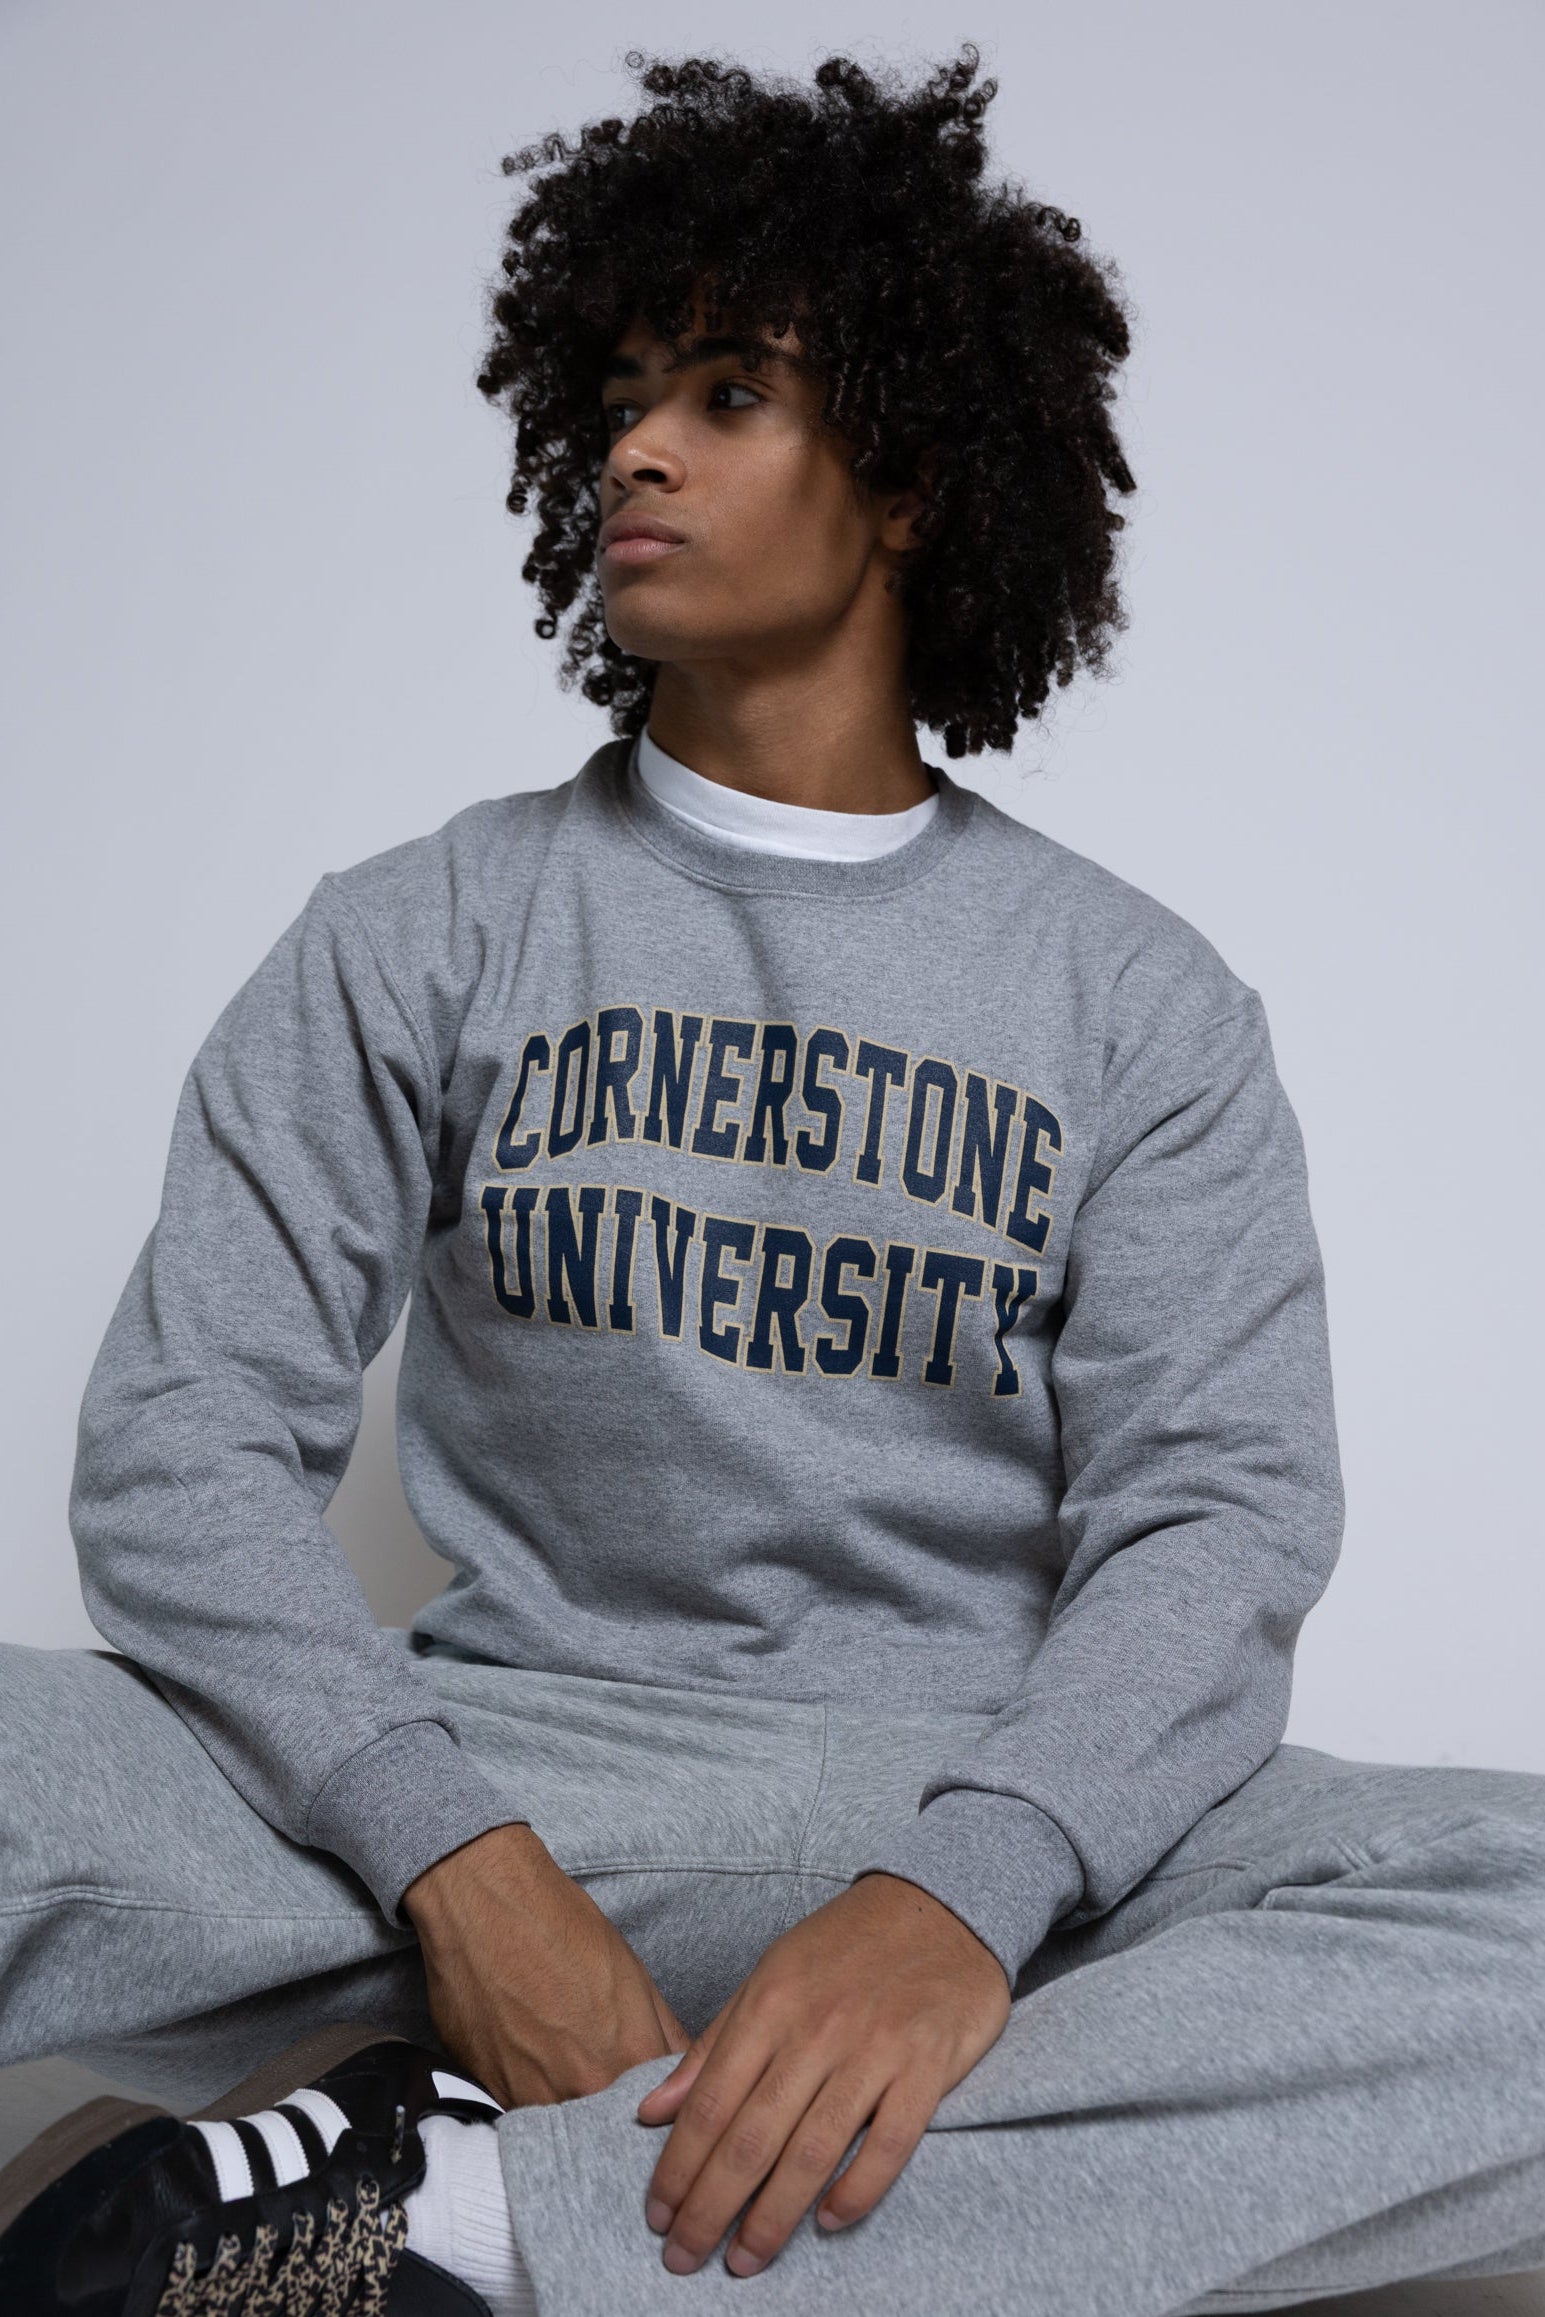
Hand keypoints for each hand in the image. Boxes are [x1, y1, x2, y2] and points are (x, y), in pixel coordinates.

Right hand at [403, 1821, 689, 2105]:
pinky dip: (534, 2102)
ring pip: (566, 2130)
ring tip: (569, 2073)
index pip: (664, 2113)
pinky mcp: (488, 2092)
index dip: (664, 2111)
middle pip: (613, 2129)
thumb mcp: (632, 1971)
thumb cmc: (558, 1924)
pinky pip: (523, 2116)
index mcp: (628, 2056)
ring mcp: (532, 2095)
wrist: (484, 1903)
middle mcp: (582, 2087)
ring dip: (575, 2115)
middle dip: (620, 2121)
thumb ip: (664, 2032)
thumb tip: (687, 2070)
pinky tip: (535, 2066)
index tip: (660, 2106)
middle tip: (614, 2094)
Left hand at [635, 1870, 1010, 2276]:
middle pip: (752, 2138)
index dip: (679, 2167)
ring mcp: (875, 2048)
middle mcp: (816, 2029)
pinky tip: (829, 2224)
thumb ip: (715, 2044)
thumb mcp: (771, 1975)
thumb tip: (653, 2110)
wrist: (941, 1905)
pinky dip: (857, 2192)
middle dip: (711, 2208)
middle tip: (686, 2259)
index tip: (657, 2216)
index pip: (710, 2103)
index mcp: (771, 2004)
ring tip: (745, 2260)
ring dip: (773, 2218)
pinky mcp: (927, 2066)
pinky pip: (889, 2144)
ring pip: (812, 2152)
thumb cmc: (847, 1946)